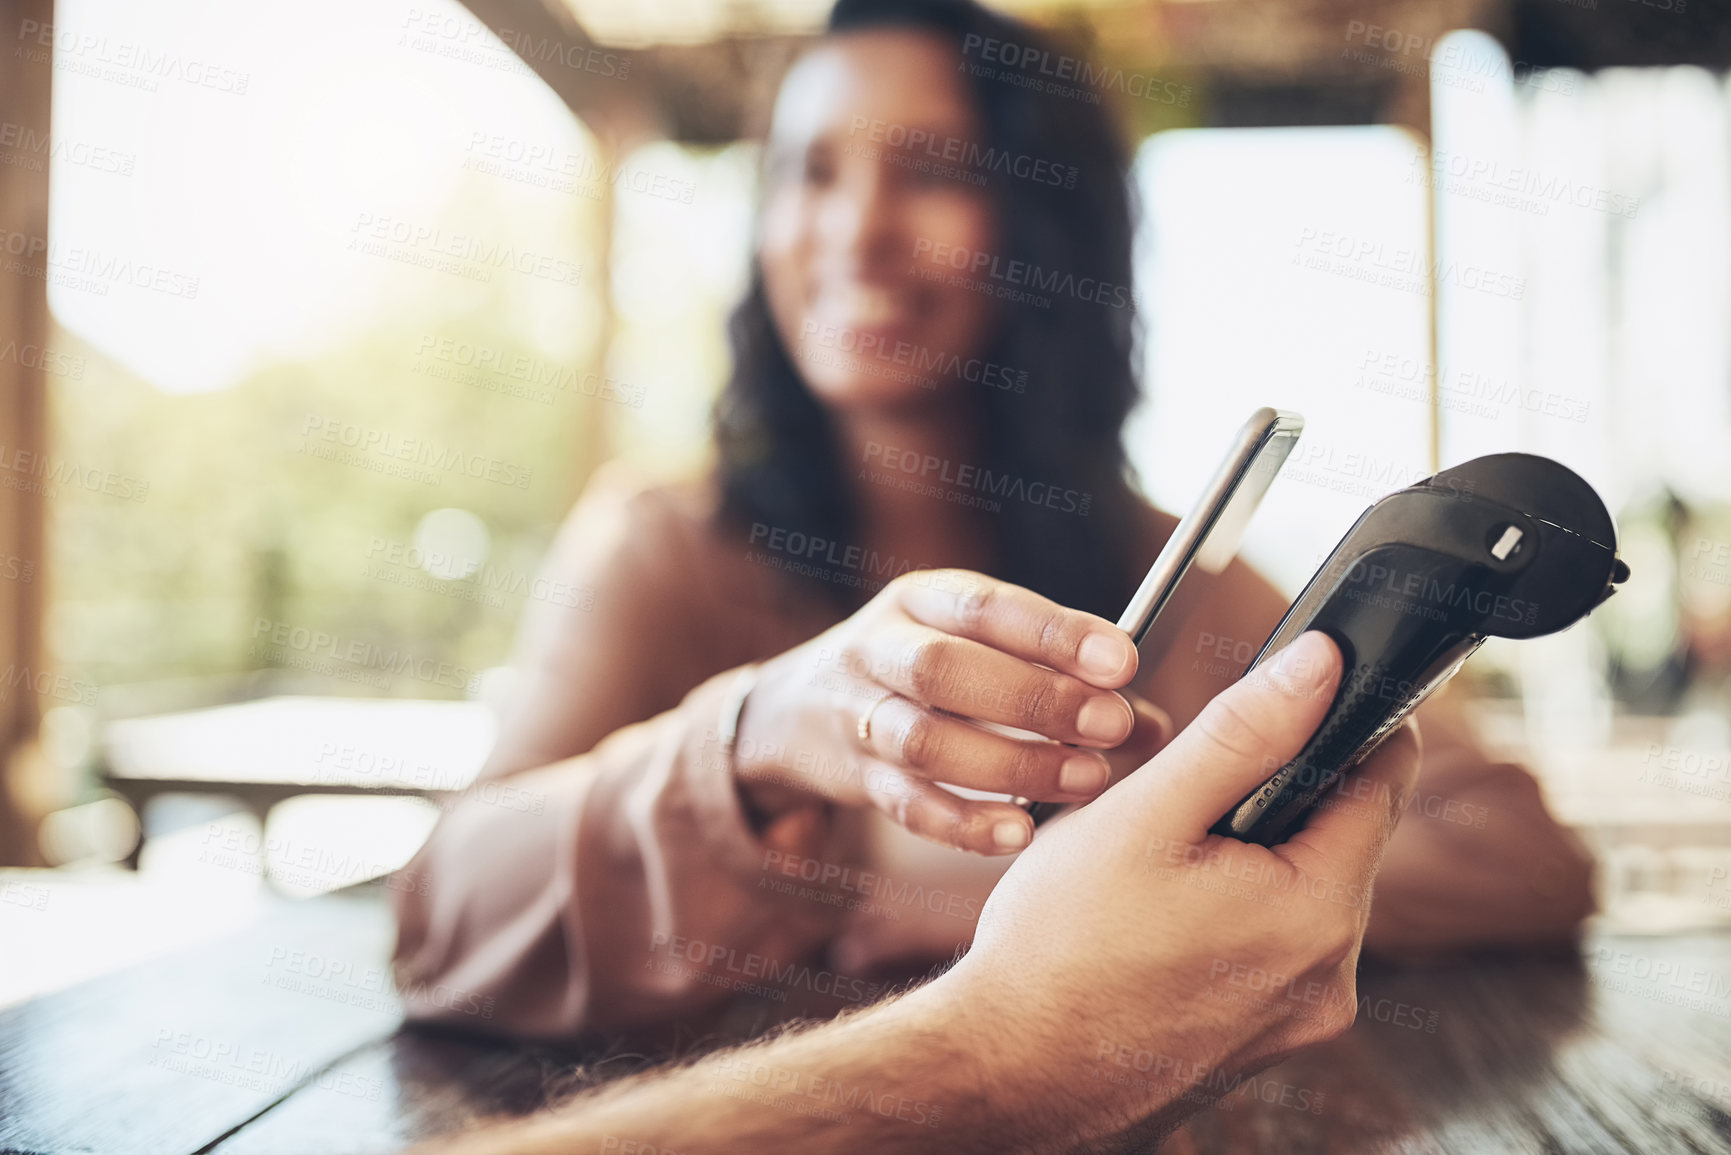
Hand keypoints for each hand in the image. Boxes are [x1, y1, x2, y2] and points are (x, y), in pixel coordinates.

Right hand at [733, 569, 1165, 854]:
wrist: (793, 710)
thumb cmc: (921, 669)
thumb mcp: (974, 645)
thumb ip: (1058, 676)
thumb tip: (1155, 726)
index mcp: (921, 598)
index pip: (986, 606)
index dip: (1054, 632)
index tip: (1123, 662)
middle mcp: (880, 648)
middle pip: (946, 669)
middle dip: (1036, 699)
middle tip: (1113, 725)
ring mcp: (858, 714)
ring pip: (924, 740)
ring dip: (1011, 764)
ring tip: (1086, 778)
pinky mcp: (852, 777)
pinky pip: (904, 805)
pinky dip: (963, 823)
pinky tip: (1020, 834)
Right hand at [936, 630, 1422, 1146]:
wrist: (1007, 1073)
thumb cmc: (1060, 950)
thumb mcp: (1145, 815)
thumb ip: (1242, 732)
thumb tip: (1319, 665)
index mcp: (1318, 912)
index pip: (1382, 781)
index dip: (1339, 723)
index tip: (1291, 698)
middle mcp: (1330, 977)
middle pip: (1337, 839)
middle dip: (1273, 799)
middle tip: (1183, 800)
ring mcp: (1299, 1020)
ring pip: (1301, 894)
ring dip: (1250, 860)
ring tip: (1158, 868)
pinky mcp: (1264, 1043)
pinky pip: (1272, 949)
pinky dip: (1232, 917)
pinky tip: (1160, 922)